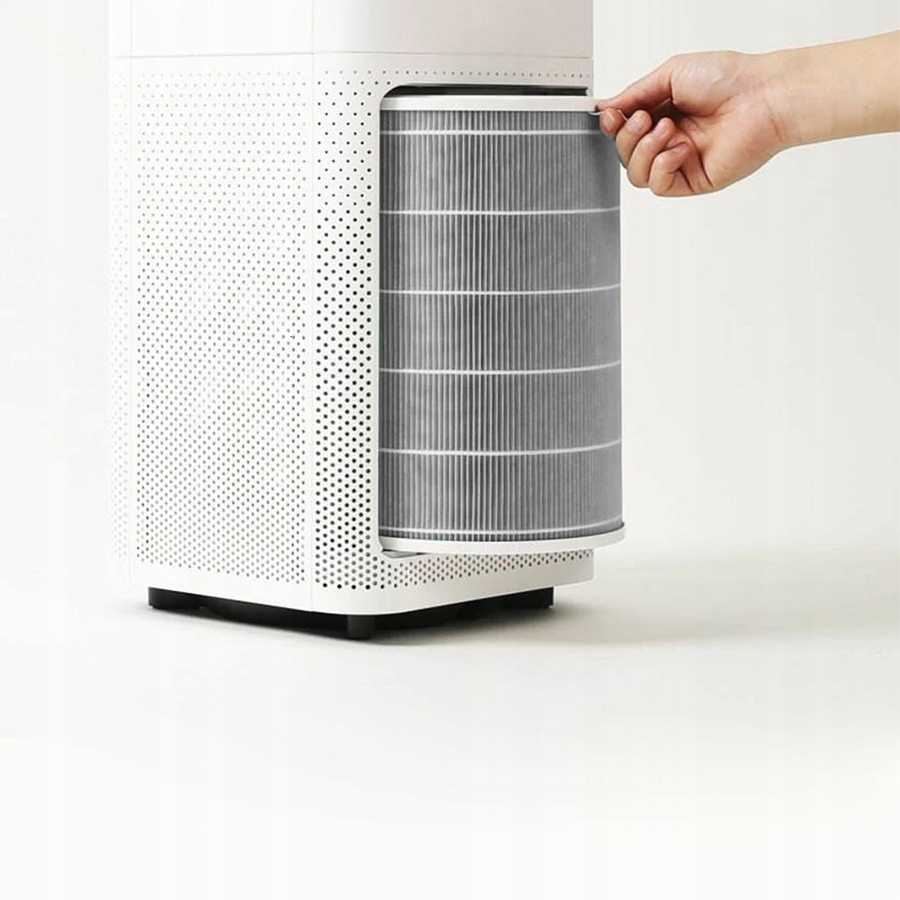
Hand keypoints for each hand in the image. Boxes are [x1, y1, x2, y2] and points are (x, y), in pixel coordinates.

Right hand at [597, 51, 785, 196]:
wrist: (763, 96)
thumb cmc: (729, 79)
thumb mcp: (671, 74)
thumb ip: (635, 93)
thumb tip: (606, 106)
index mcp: (663, 113)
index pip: (623, 130)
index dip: (613, 126)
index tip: (612, 115)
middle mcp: (670, 139)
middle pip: (625, 154)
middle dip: (628, 136)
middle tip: (646, 119)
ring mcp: (680, 162)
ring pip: (636, 174)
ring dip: (644, 151)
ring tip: (667, 130)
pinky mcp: (692, 181)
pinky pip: (658, 185)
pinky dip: (662, 166)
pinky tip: (681, 148)